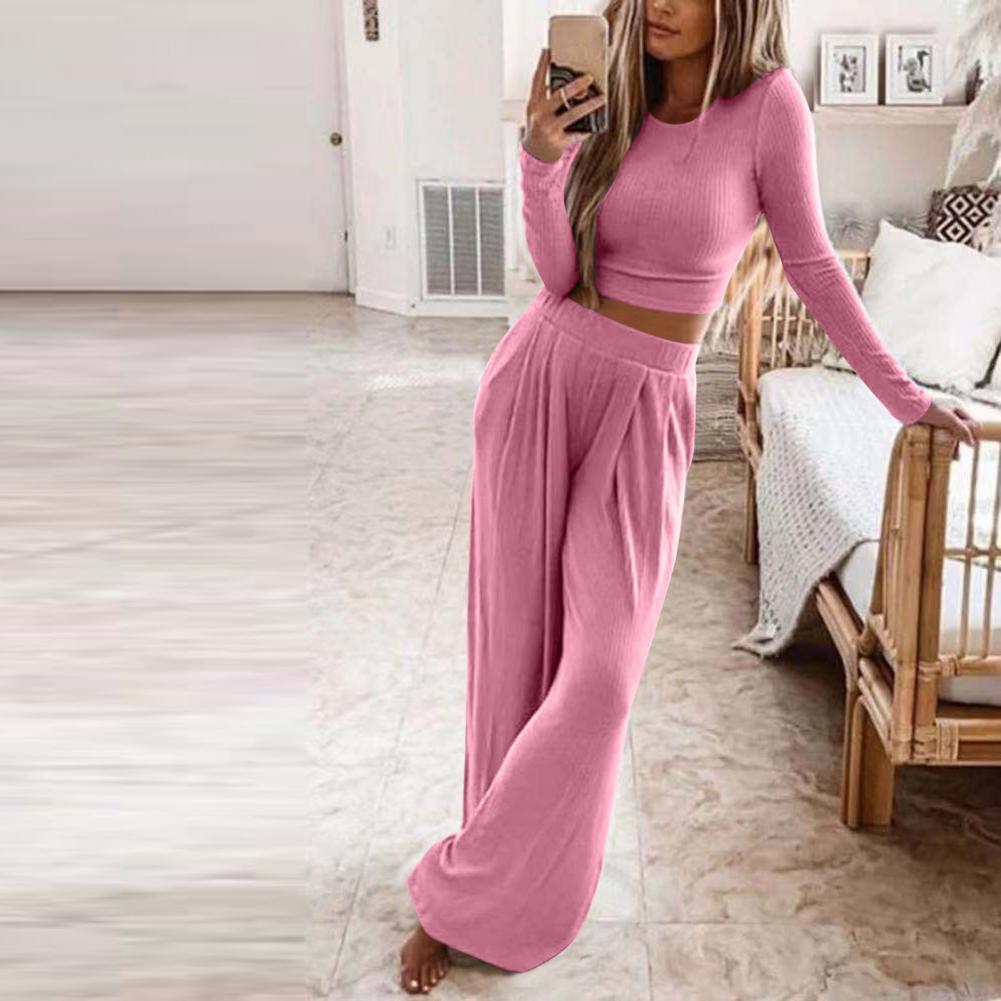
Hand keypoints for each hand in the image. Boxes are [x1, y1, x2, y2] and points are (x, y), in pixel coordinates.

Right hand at [522, 47, 605, 163]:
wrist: (536, 154)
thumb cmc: (539, 127)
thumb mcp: (537, 110)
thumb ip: (547, 96)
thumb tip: (567, 79)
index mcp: (534, 104)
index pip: (537, 80)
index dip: (542, 64)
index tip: (548, 50)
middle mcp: (540, 115)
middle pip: (559, 96)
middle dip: (575, 86)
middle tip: (589, 78)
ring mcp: (550, 128)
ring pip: (573, 114)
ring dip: (589, 105)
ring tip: (602, 98)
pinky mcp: (559, 141)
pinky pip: (577, 133)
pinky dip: (586, 129)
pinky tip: (595, 125)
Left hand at [916, 399, 978, 456]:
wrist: (907, 407)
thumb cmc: (931, 410)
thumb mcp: (950, 420)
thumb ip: (962, 430)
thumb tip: (972, 443)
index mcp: (955, 407)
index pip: (968, 421)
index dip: (971, 433)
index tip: (973, 445)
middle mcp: (946, 412)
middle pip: (955, 430)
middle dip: (957, 443)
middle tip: (957, 457)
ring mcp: (935, 418)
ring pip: (945, 434)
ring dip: (947, 445)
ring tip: (948, 458)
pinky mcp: (925, 423)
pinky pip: (934, 435)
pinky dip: (937, 443)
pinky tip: (937, 453)